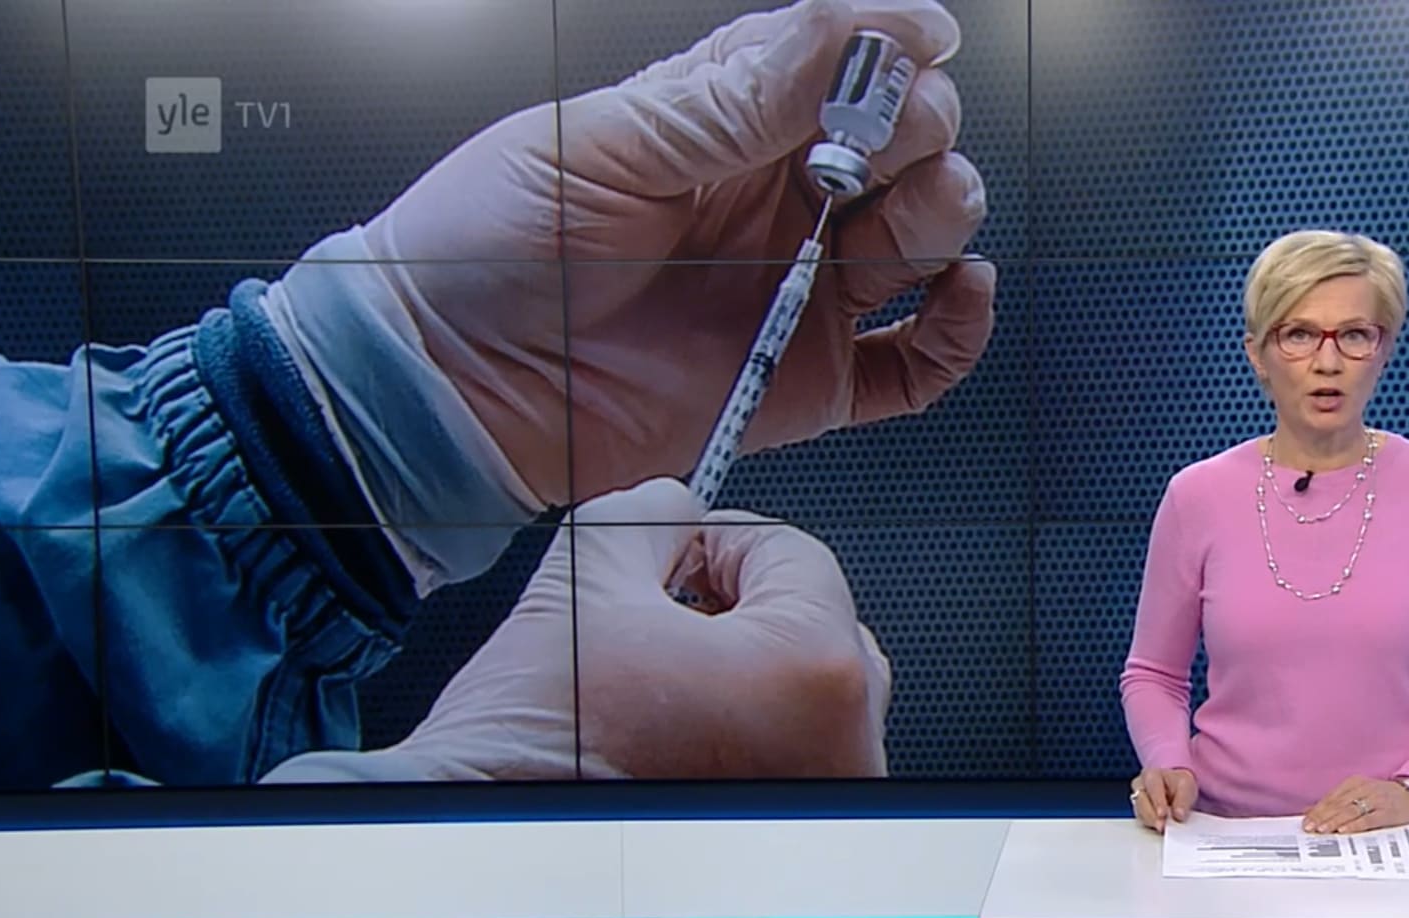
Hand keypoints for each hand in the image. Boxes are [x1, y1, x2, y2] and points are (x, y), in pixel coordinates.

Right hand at [260, 478, 888, 782]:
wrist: (482, 844)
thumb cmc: (532, 743)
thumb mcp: (587, 571)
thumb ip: (654, 517)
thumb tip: (677, 511)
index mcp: (812, 669)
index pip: (795, 555)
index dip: (720, 539)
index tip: (678, 551)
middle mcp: (841, 748)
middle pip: (816, 625)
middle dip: (739, 606)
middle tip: (664, 610)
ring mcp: (821, 807)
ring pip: (808, 699)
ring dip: (745, 672)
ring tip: (660, 681)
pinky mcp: (789, 845)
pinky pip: (791, 760)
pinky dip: (746, 735)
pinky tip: (673, 735)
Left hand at [275, 0, 994, 506]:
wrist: (450, 390)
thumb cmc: (487, 250)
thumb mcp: (602, 144)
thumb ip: (733, 100)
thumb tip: (849, 33)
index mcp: (723, 123)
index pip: (838, 61)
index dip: (889, 46)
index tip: (918, 43)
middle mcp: (775, 202)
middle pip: (904, 147)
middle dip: (921, 130)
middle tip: (885, 140)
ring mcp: (799, 291)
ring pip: (925, 240)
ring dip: (945, 213)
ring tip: (913, 211)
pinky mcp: (810, 381)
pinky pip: (918, 363)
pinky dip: (958, 330)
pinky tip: (955, 294)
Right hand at [1130, 767, 1198, 833]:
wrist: (1177, 790)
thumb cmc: (1179, 784)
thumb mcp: (1186, 785)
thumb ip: (1183, 799)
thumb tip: (1178, 815)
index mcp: (1151, 775)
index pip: (1152, 787)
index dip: (1157, 801)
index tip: (1163, 814)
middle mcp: (1140, 786)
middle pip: (1141, 802)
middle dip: (1152, 815)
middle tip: (1162, 826)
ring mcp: (1138, 800)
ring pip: (1140, 813)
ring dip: (1151, 822)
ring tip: (1162, 829)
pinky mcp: (1140, 813)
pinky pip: (1142, 821)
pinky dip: (1151, 826)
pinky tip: (1159, 829)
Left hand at [1302, 776, 1408, 833]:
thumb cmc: (1381, 796)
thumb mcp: (1358, 794)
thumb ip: (1335, 803)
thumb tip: (1310, 811)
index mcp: (1353, 783)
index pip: (1331, 798)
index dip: (1317, 810)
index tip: (1306, 821)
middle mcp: (1363, 789)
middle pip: (1338, 804)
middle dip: (1322, 817)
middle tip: (1310, 828)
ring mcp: (1376, 800)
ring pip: (1351, 810)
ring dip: (1335, 821)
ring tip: (1323, 830)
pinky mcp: (1387, 812)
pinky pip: (1368, 819)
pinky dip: (1355, 825)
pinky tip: (1345, 830)